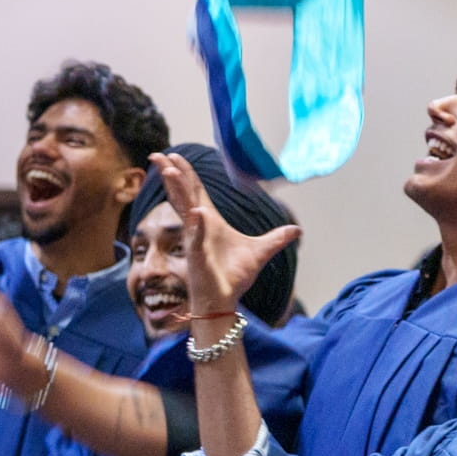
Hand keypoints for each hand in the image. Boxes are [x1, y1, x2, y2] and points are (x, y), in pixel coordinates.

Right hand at [151, 151, 300, 317]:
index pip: (195, 191)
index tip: (175, 157)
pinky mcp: (198, 257)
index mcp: (209, 221)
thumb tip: (297, 230)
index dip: (186, 173)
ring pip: (184, 210)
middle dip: (172, 174)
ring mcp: (196, 240)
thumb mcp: (261, 252)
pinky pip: (197, 238)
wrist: (225, 300)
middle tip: (159, 155)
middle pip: (183, 194)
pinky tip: (197, 211)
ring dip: (177, 191)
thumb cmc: (234, 277)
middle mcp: (198, 226)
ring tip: (170, 172)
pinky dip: (197, 225)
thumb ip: (276, 238)